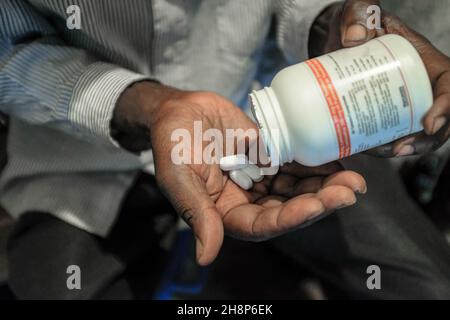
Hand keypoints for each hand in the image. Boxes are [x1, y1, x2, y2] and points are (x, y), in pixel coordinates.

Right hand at [113, 82, 366, 264]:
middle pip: (289, 208)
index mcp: (225, 212)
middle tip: (349, 191)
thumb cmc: (172, 142)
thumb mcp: (179, 177)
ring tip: (353, 179)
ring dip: (325, 185)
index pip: (263, 223)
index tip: (316, 204)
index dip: (291, 217)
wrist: (179, 109)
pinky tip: (338, 162)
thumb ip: (196, 213)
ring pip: (297, 188)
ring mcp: (260, 177)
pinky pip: (295, 164)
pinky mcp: (269, 156)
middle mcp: (248, 199)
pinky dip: (315, 165)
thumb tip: (206, 257)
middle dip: (320, 202)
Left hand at [314, 0, 449, 156]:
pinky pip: (392, 134)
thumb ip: (358, 14)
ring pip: (417, 132)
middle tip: (399, 148)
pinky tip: (366, 149)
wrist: (340, 39)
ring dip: (404, 148)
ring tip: (381, 152)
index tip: (428, 123)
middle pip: (439, 119)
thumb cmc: (359, 24)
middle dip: (425, 139)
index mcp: (427, 62)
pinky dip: (383, 146)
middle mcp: (421, 85)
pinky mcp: (385, 113)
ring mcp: (404, 102)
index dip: (447, 108)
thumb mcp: (360, 11)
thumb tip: (353, 40)